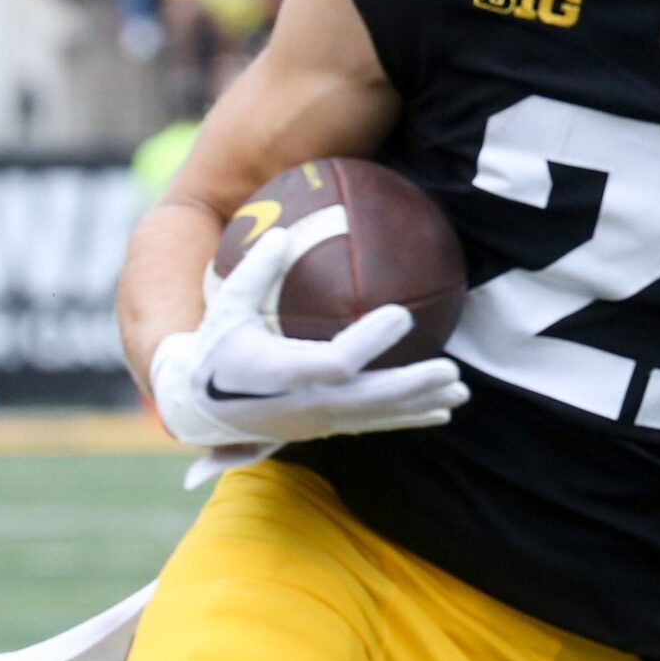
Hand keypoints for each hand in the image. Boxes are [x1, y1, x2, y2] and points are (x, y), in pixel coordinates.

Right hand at [151, 227, 467, 486]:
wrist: (200, 407)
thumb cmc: (215, 349)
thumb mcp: (225, 306)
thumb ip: (253, 272)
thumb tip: (277, 232)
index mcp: (281, 374)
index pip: (337, 362)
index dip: (372, 341)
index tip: (403, 313)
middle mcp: (304, 405)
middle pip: (369, 399)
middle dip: (411, 386)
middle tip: (451, 369)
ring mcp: (316, 422)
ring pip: (377, 417)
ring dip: (419, 404)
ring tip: (460, 391)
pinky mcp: (324, 428)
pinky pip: (372, 424)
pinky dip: (407, 418)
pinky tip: (440, 410)